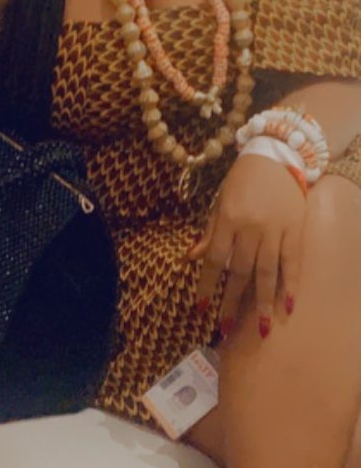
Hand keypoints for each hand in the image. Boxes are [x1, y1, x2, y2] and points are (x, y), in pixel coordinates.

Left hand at [189, 153, 306, 339]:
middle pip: (239, 270)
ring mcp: (275, 230)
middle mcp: (250, 227)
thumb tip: (191, 258)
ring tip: (261, 328)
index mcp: (228, 219)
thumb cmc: (241, 181)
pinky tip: (288, 306)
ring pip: (267, 271)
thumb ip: (210, 232)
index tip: (200, 308)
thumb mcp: (220, 202)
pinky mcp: (294, 230)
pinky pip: (292, 261)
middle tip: (224, 326)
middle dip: (231, 300)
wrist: (274, 157)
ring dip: (263, 301)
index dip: (206, 285)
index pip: (215, 259)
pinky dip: (291, 284)